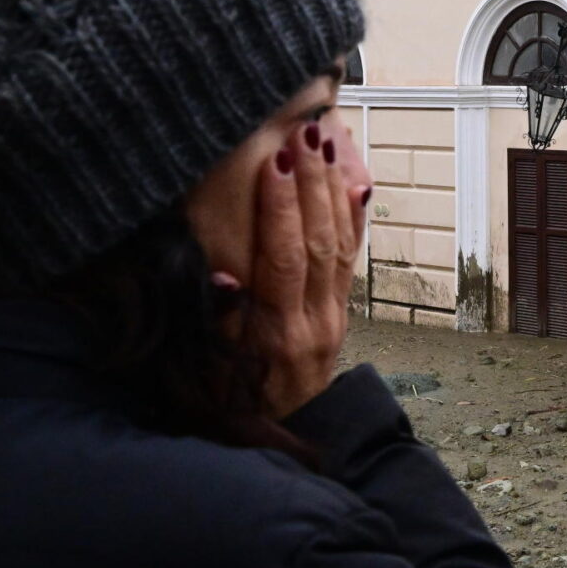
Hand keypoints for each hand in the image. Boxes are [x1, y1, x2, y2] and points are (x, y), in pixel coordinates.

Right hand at [233, 121, 358, 417]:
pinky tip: (350, 182)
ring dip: (329, 189)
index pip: (284, 259)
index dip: (281, 209)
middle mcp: (313, 320)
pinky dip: (350, 217)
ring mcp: (333, 315)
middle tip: (304, 133)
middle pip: (317, 241)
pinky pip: (349, 257)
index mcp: (277, 332)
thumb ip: (219, 322)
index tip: (275, 162)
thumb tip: (222, 274)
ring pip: (338, 243)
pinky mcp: (341, 311)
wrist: (283, 434)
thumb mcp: (216, 372)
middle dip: (310, 184)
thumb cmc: (235, 401)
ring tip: (323, 141)